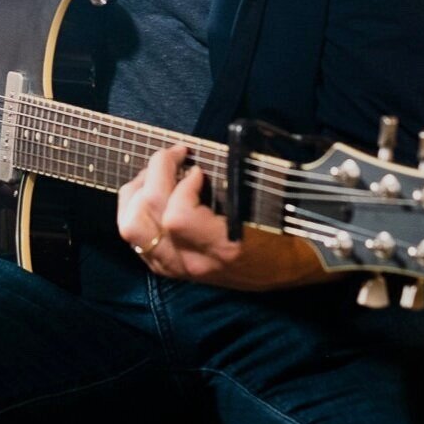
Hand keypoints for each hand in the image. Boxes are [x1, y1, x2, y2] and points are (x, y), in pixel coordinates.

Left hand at [117, 144, 325, 290]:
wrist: (293, 266)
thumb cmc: (285, 227)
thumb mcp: (268, 201)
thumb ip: (232, 179)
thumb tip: (202, 154)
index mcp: (223, 247)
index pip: (176, 217)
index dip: (181, 184)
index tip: (198, 168)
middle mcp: (195, 261)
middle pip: (142, 220)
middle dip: (150, 176)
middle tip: (173, 157)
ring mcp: (179, 268)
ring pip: (130, 229)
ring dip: (136, 192)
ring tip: (157, 172)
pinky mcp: (171, 268)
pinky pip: (136, 238)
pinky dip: (137, 209)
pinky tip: (154, 193)